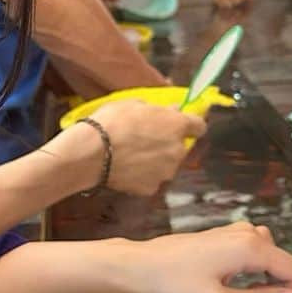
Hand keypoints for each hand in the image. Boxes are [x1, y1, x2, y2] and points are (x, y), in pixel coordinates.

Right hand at [88, 99, 204, 194]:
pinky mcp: (151, 188)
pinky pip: (150, 179)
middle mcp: (178, 151)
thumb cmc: (112, 121)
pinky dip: (142, 175)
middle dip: (168, 144)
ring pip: (166, 165)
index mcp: (177, 125)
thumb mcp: (134, 104)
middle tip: (146, 139)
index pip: (199, 126)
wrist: (91, 153)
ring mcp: (165, 172)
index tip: (181, 124)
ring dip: (156, 160)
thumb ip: (158, 109)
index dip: (191, 125)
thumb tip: (172, 110)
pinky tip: (126, 169)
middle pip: (180, 148)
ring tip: (132, 156)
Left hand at [117, 221, 291, 292]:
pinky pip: (248, 252)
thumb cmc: (174, 285)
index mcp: (251, 247)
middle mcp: (246, 233)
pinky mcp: (219, 237)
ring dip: (262, 277)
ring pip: (266, 255)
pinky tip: (227, 286)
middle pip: (281, 260)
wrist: (137, 267)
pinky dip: (248, 270)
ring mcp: (231, 232)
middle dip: (277, 286)